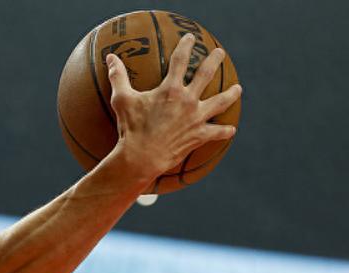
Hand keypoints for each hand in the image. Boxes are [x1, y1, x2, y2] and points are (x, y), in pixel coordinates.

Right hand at [107, 34, 241, 180]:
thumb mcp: (121, 100)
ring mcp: (196, 117)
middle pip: (206, 74)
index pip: (180, 60)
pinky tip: (230, 130)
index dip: (186, 46)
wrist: (141, 157)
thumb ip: (118, 77)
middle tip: (219, 53)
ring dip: (230, 94)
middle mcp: (188, 100)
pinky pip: (216, 132)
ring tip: (237, 89)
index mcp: (170, 89)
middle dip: (214, 60)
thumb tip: (110, 58)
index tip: (190, 39)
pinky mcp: (198, 136)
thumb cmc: (130, 129)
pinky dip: (224, 131)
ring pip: (220, 102)